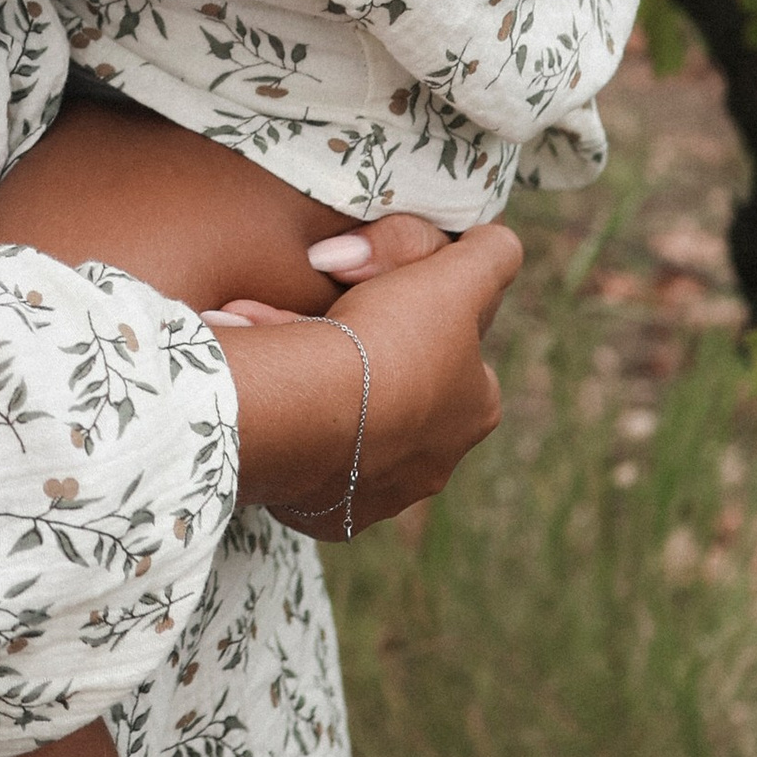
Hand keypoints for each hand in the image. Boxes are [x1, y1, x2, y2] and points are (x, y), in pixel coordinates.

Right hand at [219, 221, 521, 533]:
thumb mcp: (454, 274)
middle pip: (391, 388)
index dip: (417, 316)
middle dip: (351, 350)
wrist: (305, 409)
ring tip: (257, 331)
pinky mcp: (325, 513)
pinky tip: (261, 383)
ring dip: (307, 378)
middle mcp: (434, 463)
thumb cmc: (388, 339)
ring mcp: (377, 494)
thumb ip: (492, 254)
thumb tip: (498, 243)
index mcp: (474, 410)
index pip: (452, 353)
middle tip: (310, 312)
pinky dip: (283, 419)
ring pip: (342, 421)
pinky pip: (302, 458)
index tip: (378, 297)